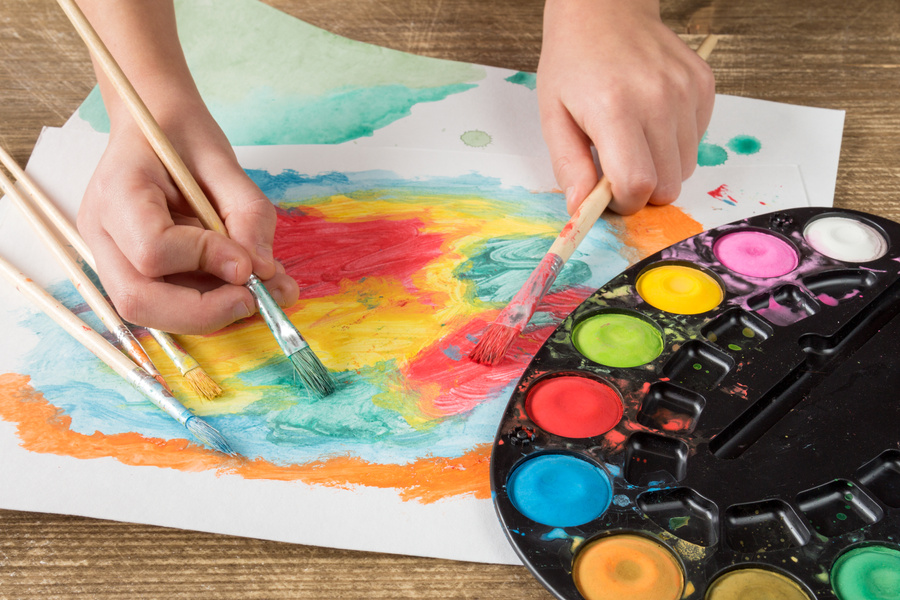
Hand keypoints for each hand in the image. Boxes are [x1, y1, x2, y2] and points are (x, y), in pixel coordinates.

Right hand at [77, 100, 298, 333]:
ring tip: (262, 290)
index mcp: (118, 191)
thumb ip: (247, 215)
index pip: (152, 249)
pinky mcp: (130, 272)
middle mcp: (103, 232)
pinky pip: (166, 303)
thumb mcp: (225, 163)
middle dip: (204, 312)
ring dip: (212, 312)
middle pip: (138, 300)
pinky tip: (243, 284)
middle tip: (255, 300)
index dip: (205, 261)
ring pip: (151, 312)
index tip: (248, 262)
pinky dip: (210, 304)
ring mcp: (110, 256)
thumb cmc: (184, 137)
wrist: (156, 128)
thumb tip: (260, 271)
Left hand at [538, 0, 714, 214]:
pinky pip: (697, 140)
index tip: (608, 195)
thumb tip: (580, 209)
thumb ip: (569, 166)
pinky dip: (675, 143)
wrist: (604, 9)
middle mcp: (658, 99)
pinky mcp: (704, 84)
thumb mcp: (553, 115)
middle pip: (668, 185)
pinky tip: (651, 119)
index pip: (638, 184)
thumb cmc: (573, 63)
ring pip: (686, 168)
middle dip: (642, 191)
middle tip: (617, 170)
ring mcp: (686, 90)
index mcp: (615, 109)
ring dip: (659, 168)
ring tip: (633, 140)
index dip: (624, 202)